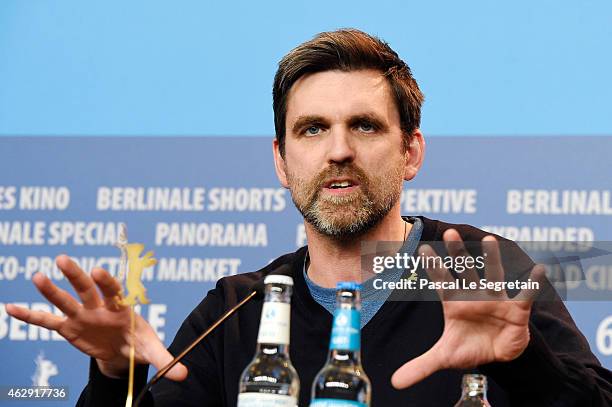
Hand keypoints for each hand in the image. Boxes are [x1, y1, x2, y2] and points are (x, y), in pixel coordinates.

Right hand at [5, 255, 186, 380]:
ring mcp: (81, 315)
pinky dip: (30, 315)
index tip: (98, 271)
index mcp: (120, 308)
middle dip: (75, 275)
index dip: (106, 281)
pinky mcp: (68, 327)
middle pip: (86, 288)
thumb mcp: (152, 350)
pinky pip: (47, 321)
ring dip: (50, 290)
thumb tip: (184, 375)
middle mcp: (99, 307)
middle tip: (62, 259)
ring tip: (36, 277)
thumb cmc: (138, 343)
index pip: (113, 291)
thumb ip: (166, 360)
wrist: (123, 351)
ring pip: (65, 300)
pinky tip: (10, 307)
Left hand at [391, 229, 543, 388]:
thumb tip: (395, 382)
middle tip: (449, 233)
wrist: (497, 356)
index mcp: (455, 303)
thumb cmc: (469, 347)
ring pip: (492, 275)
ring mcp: (495, 299)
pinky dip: (531, 284)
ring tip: (488, 240)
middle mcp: (474, 295)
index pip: (442, 282)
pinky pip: (524, 295)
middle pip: (465, 271)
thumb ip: (420, 366)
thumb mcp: (444, 358)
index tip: (422, 250)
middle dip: (458, 253)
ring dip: (491, 259)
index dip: (433, 268)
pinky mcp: (515, 310)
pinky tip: (538, 271)